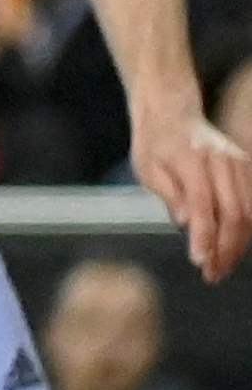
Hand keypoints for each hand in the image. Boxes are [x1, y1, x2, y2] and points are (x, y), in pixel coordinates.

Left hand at [128, 98, 251, 281]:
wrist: (172, 115)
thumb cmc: (154, 146)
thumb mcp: (148, 169)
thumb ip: (168, 194)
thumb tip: (184, 222)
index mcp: (192, 160)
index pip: (202, 205)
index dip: (203, 236)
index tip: (199, 262)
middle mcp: (222, 161)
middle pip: (233, 213)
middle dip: (225, 249)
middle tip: (211, 274)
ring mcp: (239, 163)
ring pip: (249, 213)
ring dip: (238, 245)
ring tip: (220, 267)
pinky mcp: (248, 167)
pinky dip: (246, 230)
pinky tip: (232, 248)